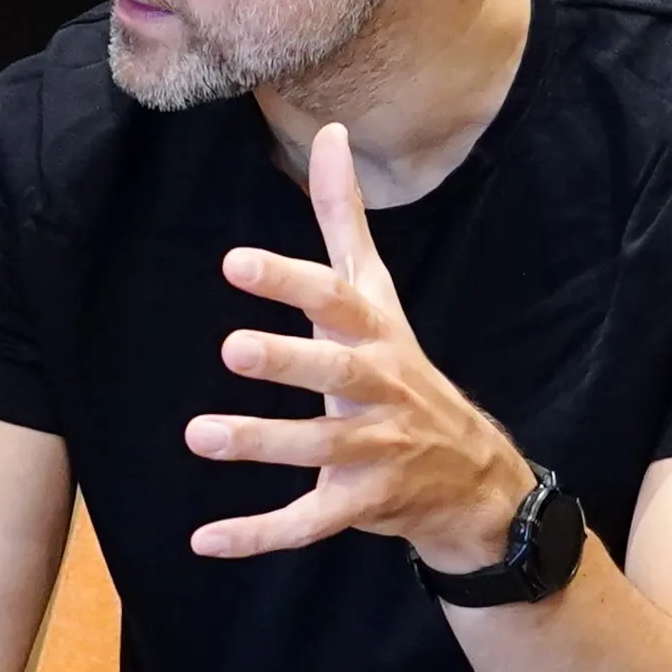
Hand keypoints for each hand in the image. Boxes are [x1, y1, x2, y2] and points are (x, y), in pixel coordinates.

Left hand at [185, 124, 535, 573]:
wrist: (472, 478)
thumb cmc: (403, 371)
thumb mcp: (378, 296)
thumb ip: (344, 219)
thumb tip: (329, 132)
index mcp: (377, 335)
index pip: (336, 301)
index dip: (289, 282)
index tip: (236, 262)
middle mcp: (380, 390)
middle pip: (334, 374)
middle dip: (286, 362)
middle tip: (230, 347)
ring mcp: (375, 451)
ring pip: (317, 447)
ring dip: (261, 443)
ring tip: (199, 435)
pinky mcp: (361, 503)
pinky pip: (308, 521)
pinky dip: (258, 534)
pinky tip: (205, 538)